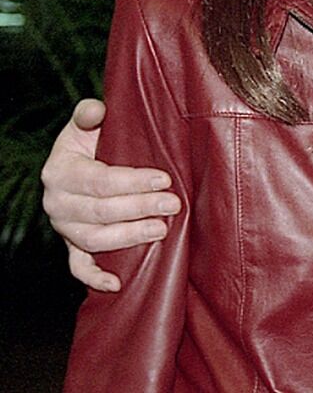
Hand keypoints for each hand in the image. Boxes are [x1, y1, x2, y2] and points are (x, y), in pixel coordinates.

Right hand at [40, 99, 181, 291]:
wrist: (79, 163)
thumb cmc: (91, 141)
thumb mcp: (87, 124)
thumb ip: (90, 114)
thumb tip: (97, 110)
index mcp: (60, 171)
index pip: (99, 180)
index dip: (133, 181)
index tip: (164, 179)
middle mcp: (57, 203)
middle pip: (100, 212)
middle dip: (139, 208)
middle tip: (173, 204)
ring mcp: (64, 227)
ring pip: (94, 239)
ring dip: (129, 237)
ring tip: (162, 230)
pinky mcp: (72, 245)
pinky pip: (78, 267)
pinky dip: (94, 278)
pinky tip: (116, 283)